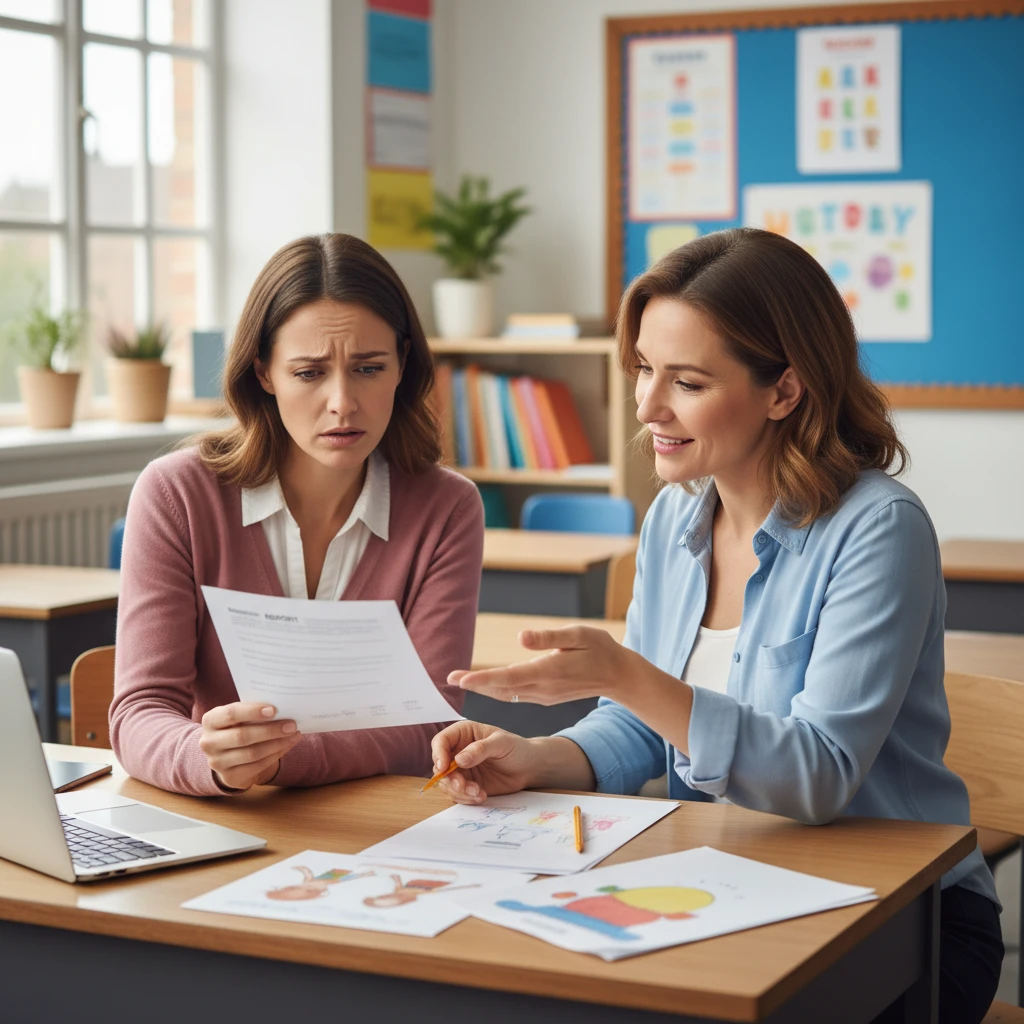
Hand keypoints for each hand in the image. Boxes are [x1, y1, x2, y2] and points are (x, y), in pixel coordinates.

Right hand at [199, 702, 301, 791]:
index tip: (274, 710)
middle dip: (270, 730)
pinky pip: (257, 766)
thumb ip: (254, 712)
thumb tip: (283, 709)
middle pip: (242, 736)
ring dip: (277, 743)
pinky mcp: (229, 777)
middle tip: (292, 725)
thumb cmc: (238, 727)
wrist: (228, 755)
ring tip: (294, 734)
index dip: (253, 711)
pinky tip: (288, 745)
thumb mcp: (239, 717)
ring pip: (252, 753)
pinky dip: (276, 755)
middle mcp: (209, 742)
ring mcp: (217, 762)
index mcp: (210, 720)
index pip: (231, 714)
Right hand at [430, 721, 535, 804]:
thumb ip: (480, 749)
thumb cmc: (516, 748)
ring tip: (477, 792)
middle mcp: (458, 751)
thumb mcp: (501, 743)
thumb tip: (459, 759)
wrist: (529, 767)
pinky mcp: (468, 785)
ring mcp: (462, 770)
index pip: (441, 741)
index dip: (438, 754)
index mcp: (463, 734)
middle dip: (449, 779)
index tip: (444, 767)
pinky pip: (458, 794)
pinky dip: (466, 798)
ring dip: (458, 791)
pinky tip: (481, 796)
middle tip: (463, 786)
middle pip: (440, 766)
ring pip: (447, 783)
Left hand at [447, 625, 633, 705]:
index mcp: (548, 672)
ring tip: (462, 680)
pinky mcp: (545, 696)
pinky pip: (516, 695)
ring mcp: (544, 695)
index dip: (482, 678)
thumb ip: (549, 637)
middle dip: (475, 684)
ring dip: (484, 687)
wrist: (618, 676)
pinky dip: (498, 690)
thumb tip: (520, 638)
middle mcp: (542, 688)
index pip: (508, 677)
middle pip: (501, 688)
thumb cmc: (600, 649)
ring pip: (507, 694)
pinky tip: (487, 684)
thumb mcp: (579, 635)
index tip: (461, 678)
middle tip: (450, 678)